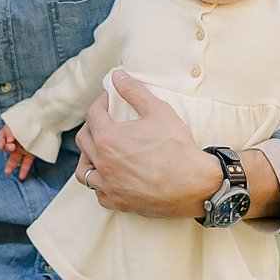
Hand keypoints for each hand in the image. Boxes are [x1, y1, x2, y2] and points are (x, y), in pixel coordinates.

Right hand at [0, 123, 36, 181]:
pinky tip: (21, 176)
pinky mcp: (30, 153)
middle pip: (7, 147)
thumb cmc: (30, 119)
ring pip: (15, 158)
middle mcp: (15, 140)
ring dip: (10, 165)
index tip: (0, 146)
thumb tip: (9, 140)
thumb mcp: (17, 122)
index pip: (1, 137)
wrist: (45, 120)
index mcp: (10, 131)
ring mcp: (22, 148)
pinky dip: (24, 170)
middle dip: (7, 148)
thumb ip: (10, 131)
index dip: (0, 141)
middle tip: (11, 147)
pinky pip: (26, 162)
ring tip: (7, 172)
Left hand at [74, 71, 215, 218]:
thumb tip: (117, 76)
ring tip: (101, 149)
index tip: (109, 100)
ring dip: (89, 157)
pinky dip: (100, 183)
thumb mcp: (158, 111)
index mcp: (107, 139)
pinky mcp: (118, 202)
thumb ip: (134, 91)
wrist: (195, 185)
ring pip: (84, 170)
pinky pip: (98, 192)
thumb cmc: (177, 148)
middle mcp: (102, 164)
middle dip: (92, 126)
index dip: (100, 102)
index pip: (92, 114)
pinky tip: (111, 176)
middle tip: (106, 120)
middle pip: (84, 140)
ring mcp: (108, 186)